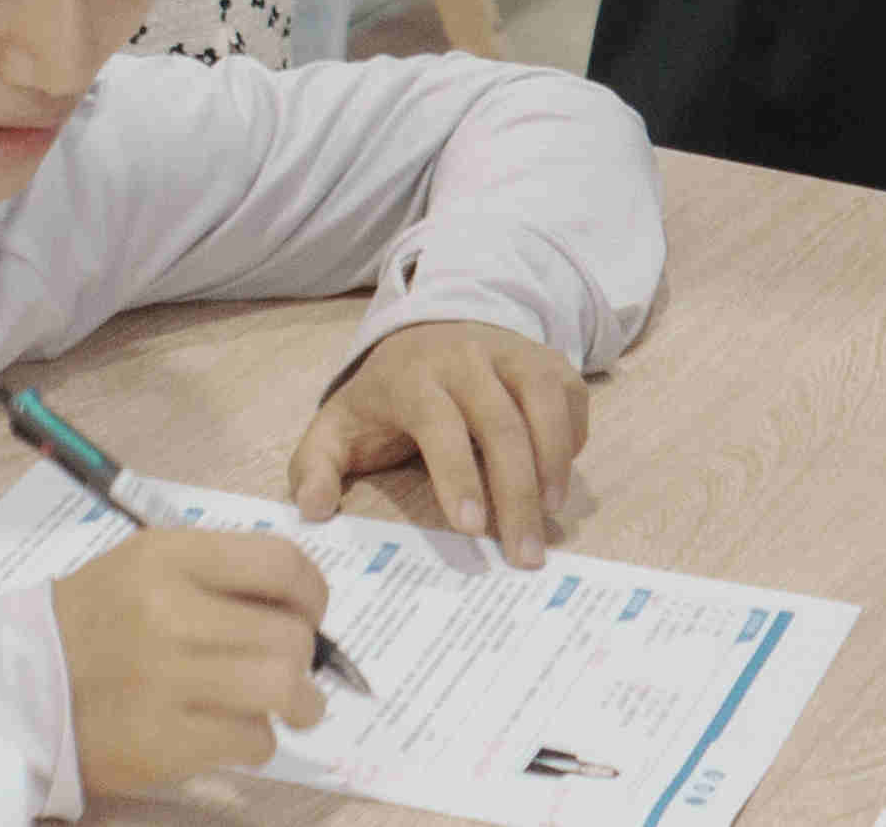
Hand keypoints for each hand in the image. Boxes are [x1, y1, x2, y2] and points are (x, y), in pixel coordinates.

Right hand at [48, 525, 325, 802]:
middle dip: (304, 657)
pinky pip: (252, 740)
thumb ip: (216, 576)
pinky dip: (255, 741)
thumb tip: (299, 609)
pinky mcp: (165, 740)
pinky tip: (232, 733)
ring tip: (293, 707)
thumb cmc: (93, 625)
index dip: (313, 594)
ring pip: (282, 687)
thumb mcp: (144, 569)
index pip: (280, 563)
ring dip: (300, 702)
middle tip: (290, 669)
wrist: (21, 688)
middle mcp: (169, 610)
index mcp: (167, 557)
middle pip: (289, 634)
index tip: (309, 614)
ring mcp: (166, 678)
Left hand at [290, 319, 586, 560]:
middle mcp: (464, 357)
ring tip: (550, 515)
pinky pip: (569, 394)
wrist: (428, 331)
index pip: (438, 423)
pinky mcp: (544, 357)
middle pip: (500, 422)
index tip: (472, 529)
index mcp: (411, 376)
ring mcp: (509, 352)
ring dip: (553, 462)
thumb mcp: (339, 426)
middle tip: (524, 554)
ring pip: (543, 401)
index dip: (456, 475)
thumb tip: (314, 510)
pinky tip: (558, 478)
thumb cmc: (386, 396)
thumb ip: (315, 467)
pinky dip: (571, 437)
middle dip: (516, 492)